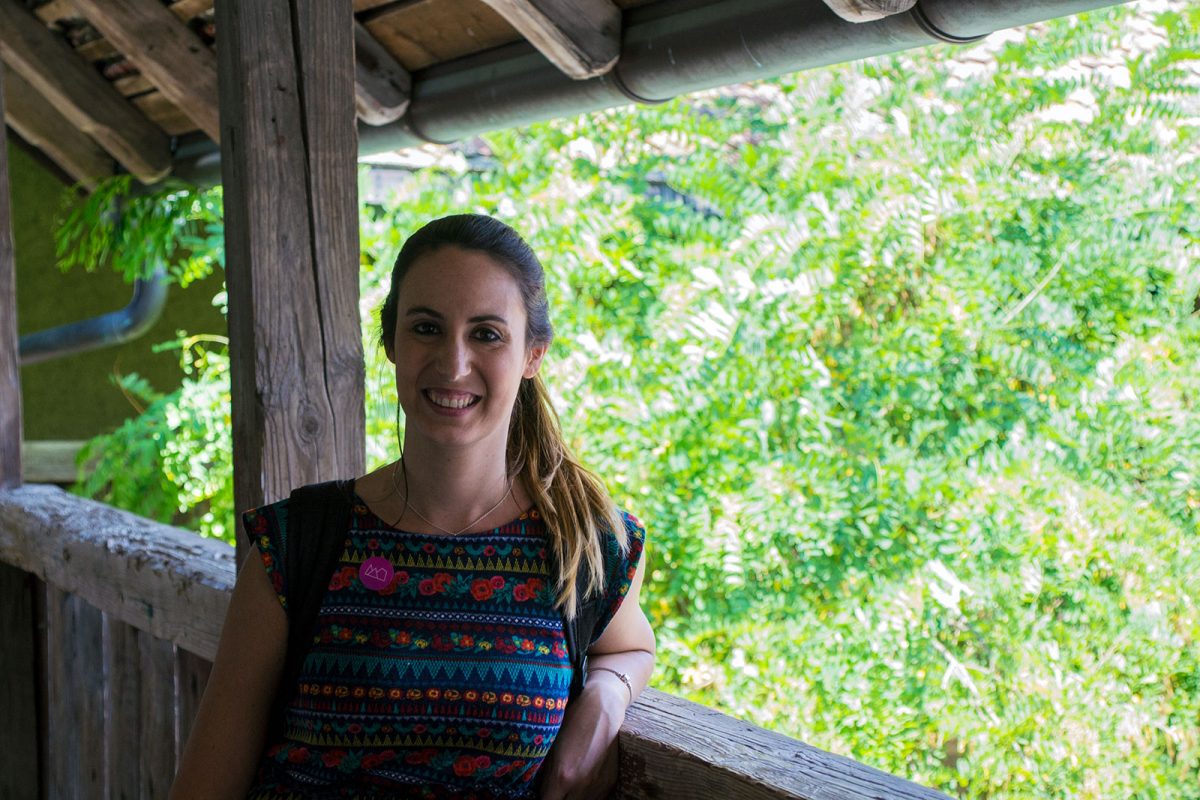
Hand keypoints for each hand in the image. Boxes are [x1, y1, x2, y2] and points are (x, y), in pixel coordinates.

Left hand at [539, 677, 627, 799]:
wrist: (603, 707)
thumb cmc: (572, 720)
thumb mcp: (551, 745)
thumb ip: (546, 772)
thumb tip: (539, 786)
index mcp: (563, 776)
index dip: (543, 797)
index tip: (541, 791)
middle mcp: (582, 786)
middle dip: (557, 797)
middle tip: (554, 788)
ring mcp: (598, 786)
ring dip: (572, 798)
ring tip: (568, 785)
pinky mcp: (610, 782)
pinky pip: (596, 799)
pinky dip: (587, 795)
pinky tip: (582, 783)